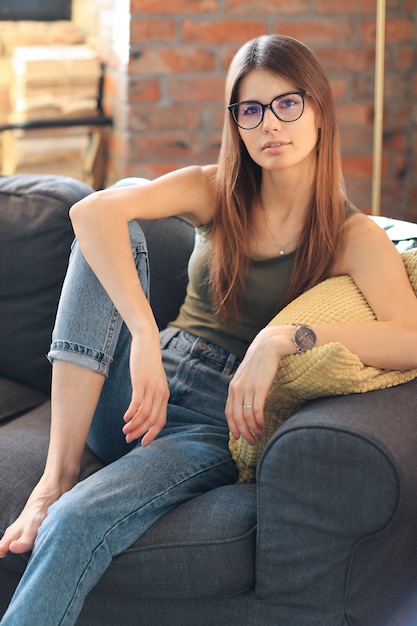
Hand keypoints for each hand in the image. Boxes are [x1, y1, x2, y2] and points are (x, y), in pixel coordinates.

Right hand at [122, 332, 169, 445]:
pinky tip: (125, 417)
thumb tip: (144, 410)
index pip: (161, 420)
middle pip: (153, 420)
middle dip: (140, 433)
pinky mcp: (141, 381)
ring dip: (134, 425)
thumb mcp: (154, 381)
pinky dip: (132, 413)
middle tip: (128, 439)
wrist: (147, 342)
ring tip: (125, 430)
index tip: (143, 443)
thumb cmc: (148, 363)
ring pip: (145, 414)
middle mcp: (160, 393)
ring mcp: (151, 387)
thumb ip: (152, 395)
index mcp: (164, 395)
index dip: (153, 434)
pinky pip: (138, 402)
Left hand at [225, 326, 289, 444]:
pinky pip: (256, 409)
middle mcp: (237, 388)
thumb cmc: (261, 362)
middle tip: (251, 442)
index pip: (228, 412)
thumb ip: (245, 389)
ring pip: (246, 416)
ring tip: (259, 436)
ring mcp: (247, 387)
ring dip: (252, 429)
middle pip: (236, 417)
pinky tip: (263, 425)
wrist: (269, 344)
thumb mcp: (248, 376)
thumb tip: (245, 406)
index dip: (233, 427)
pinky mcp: (260, 386)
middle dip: (243, 432)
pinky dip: (258, 421)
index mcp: (233, 387)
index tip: (239, 438)